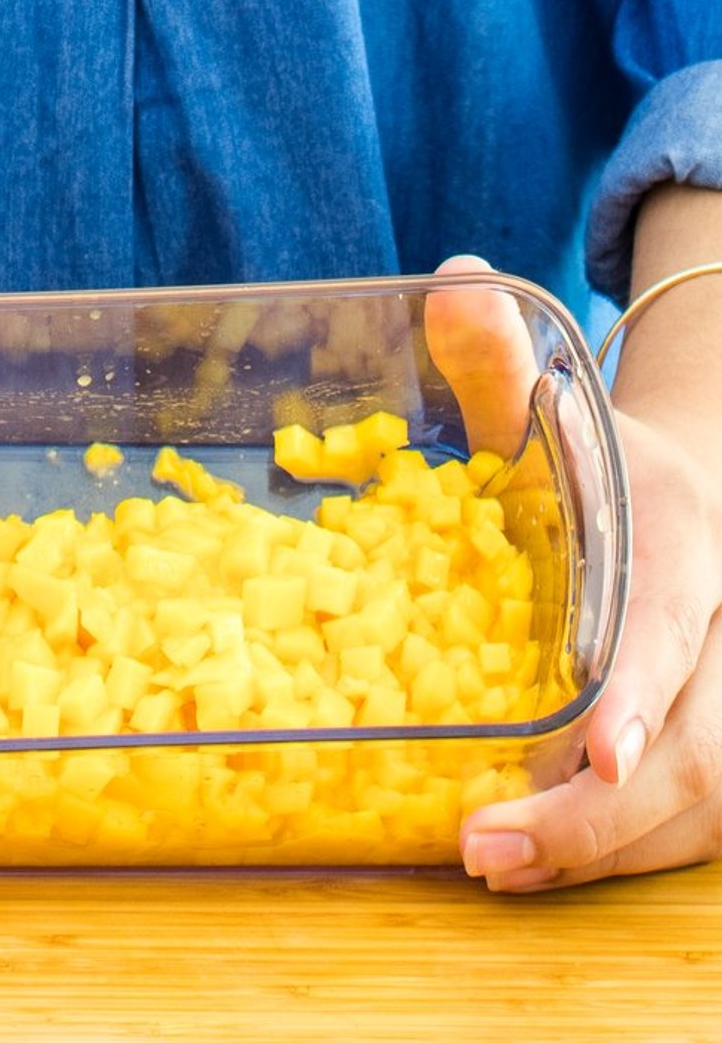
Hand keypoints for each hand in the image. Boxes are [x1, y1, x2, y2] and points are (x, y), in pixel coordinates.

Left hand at [458, 406, 721, 889]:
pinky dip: (624, 850)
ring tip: (500, 867)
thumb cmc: (605, 461)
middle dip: (601, 813)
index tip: (597, 756)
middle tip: (487, 846)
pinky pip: (696, 817)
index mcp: (681, 542)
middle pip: (698, 742)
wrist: (689, 491)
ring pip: (706, 797)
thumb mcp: (556, 409)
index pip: (672, 628)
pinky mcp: (714, 733)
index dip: (641, 692)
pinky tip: (543, 863)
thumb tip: (450, 278)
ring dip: (608, 850)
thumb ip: (499, 362)